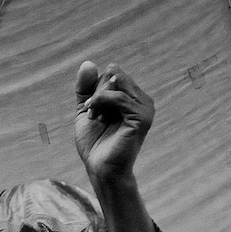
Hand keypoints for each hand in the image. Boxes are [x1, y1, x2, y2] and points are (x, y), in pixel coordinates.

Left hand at [74, 61, 154, 181]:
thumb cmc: (95, 143)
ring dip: (98, 99)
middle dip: (97, 91)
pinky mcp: (143, 117)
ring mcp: (145, 107)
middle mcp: (142, 99)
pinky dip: (101, 104)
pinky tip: (98, 117)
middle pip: (114, 74)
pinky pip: (118, 97)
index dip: (95, 87)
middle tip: (93, 113)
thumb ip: (85, 88)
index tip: (90, 109)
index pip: (112, 72)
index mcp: (132, 97)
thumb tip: (88, 63)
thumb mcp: (86, 109)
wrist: (100, 168)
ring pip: (115, 82)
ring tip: (96, 117)